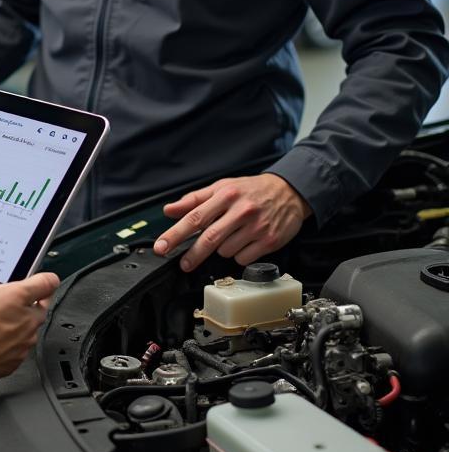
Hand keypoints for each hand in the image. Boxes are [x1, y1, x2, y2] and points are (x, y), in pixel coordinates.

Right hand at [0, 272, 59, 382]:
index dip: (46, 281)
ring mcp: (23, 345)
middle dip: (28, 308)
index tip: (47, 281)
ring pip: (27, 333)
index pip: (47, 284)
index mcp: (21, 298)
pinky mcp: (14, 363)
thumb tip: (9, 292)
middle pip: (38, 311)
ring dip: (16, 329)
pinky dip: (7, 346)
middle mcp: (28, 322)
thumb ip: (4, 290)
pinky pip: (16, 350)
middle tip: (10, 306)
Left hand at [153, 173, 311, 272]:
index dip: (175, 234)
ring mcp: (256, 227)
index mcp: (225, 195)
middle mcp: (240, 211)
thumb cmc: (251, 190)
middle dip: (192, 254)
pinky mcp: (269, 241)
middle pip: (209, 238)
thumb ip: (194, 199)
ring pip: (226, 251)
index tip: (162, 246)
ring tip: (232, 235)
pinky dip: (239, 255)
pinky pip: (243, 258)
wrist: (290, 192)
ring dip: (222, 249)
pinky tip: (245, 242)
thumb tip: (170, 210)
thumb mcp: (222, 187)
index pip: (194, 217)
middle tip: (183, 264)